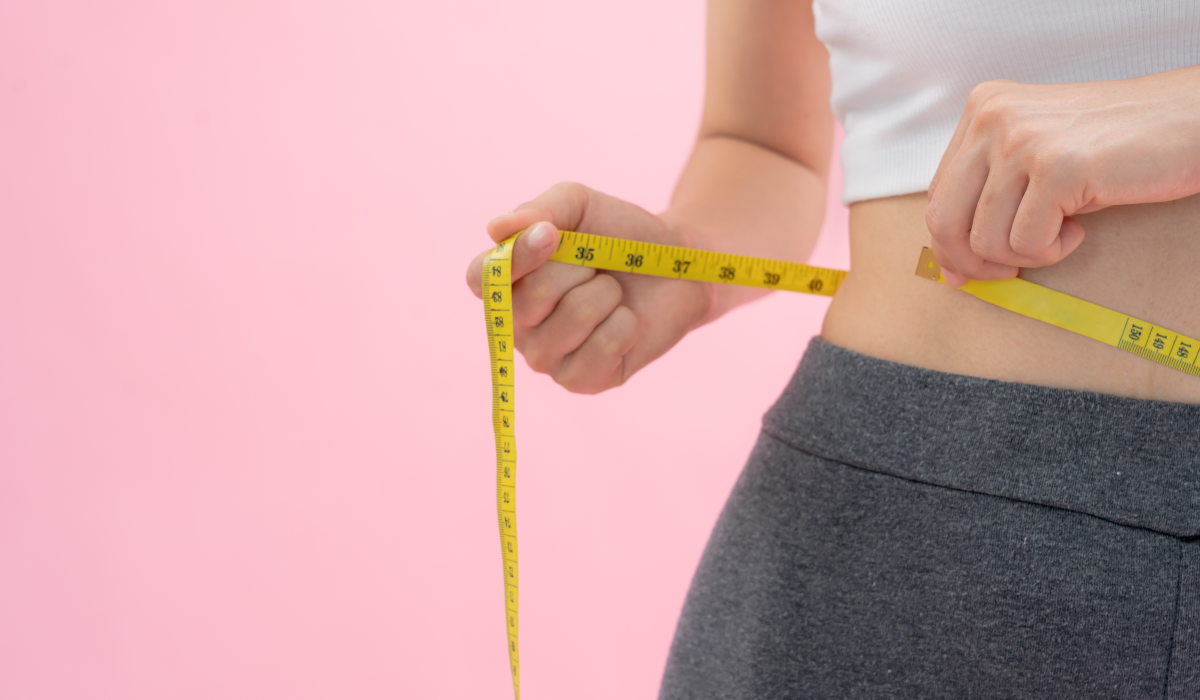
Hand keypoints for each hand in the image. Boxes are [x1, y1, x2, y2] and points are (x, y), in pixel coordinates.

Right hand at [466, 183, 712, 393]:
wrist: (677, 265)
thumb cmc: (619, 235)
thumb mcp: (579, 206)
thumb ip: (539, 210)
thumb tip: (496, 230)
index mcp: (507, 283)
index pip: (481, 279)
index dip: (515, 259)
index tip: (552, 235)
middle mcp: (518, 325)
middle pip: (528, 299)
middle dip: (576, 270)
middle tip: (595, 265)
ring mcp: (548, 357)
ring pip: (570, 320)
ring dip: (605, 295)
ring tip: (612, 292)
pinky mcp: (582, 381)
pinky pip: (600, 349)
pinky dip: (624, 325)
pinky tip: (626, 321)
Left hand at [926, 68, 1199, 285]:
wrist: (1190, 119)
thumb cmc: (1116, 144)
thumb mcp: (1037, 155)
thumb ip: (990, 193)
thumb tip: (950, 268)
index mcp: (983, 107)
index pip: (938, 195)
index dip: (949, 245)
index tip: (968, 271)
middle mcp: (993, 117)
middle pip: (945, 220)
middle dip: (973, 263)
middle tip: (1009, 272)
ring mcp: (1023, 140)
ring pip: (984, 240)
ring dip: (1023, 256)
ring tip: (1061, 234)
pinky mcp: (1057, 167)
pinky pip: (1027, 244)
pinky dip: (1053, 251)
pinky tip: (1080, 228)